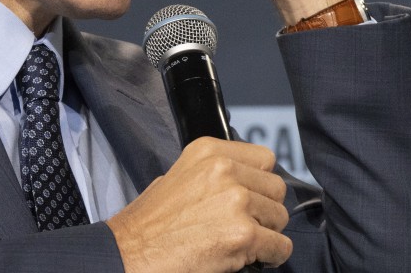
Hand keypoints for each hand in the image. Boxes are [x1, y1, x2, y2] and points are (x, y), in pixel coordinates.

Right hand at [106, 137, 291, 272]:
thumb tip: (245, 183)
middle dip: (265, 209)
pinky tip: (252, 258)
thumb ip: (214, 173)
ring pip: (280, 217)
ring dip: (267, 233)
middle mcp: (225, 170)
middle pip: (276, 188)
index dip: (260, 182)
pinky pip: (280, 247)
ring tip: (242, 242)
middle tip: (246, 224)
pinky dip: (271, 256)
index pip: (265, 159)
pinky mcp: (243, 234)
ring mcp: (237, 201)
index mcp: (209, 151)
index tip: (252, 197)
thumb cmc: (149, 223)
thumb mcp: (178, 176)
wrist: (130, 253)